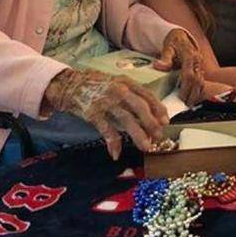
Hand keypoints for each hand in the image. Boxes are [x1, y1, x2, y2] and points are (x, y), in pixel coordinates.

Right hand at [42, 68, 167, 159]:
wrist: (70, 84)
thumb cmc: (97, 85)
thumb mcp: (116, 83)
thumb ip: (131, 94)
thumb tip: (149, 112)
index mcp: (126, 82)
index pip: (147, 95)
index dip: (158, 109)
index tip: (165, 121)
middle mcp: (118, 91)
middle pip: (140, 107)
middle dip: (152, 123)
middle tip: (159, 136)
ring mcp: (106, 102)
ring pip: (127, 120)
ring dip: (138, 135)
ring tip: (146, 147)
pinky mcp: (94, 114)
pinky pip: (107, 131)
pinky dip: (113, 143)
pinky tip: (116, 154)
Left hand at [153, 28, 204, 104]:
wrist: (180, 36)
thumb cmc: (173, 43)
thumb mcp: (167, 47)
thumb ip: (164, 58)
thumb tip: (158, 65)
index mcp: (189, 56)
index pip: (189, 74)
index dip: (185, 87)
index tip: (181, 97)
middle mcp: (197, 61)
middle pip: (197, 80)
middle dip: (192, 94)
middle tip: (185, 104)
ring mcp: (200, 65)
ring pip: (201, 82)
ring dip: (196, 93)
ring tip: (189, 104)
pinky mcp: (200, 68)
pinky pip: (202, 81)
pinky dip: (198, 90)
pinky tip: (193, 98)